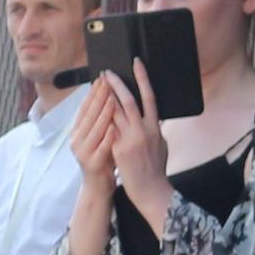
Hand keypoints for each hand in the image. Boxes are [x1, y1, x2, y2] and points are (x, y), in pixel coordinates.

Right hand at [67, 74, 127, 191]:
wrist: (98, 188)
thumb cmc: (103, 160)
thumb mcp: (101, 137)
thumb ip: (103, 120)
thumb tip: (110, 97)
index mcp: (79, 131)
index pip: (86, 107)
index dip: (94, 92)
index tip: (103, 78)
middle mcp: (77, 140)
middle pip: (88, 115)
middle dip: (99, 96)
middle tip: (108, 81)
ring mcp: (83, 152)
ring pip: (94, 129)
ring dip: (103, 113)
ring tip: (113, 98)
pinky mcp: (92, 164)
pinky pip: (101, 148)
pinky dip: (108, 136)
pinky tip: (115, 127)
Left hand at [105, 64, 171, 218]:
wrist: (150, 190)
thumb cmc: (155, 169)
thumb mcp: (160, 145)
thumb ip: (154, 129)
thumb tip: (152, 117)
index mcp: (155, 128)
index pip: (150, 97)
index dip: (143, 78)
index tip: (136, 64)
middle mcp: (143, 131)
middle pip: (129, 100)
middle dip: (117, 84)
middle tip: (107, 72)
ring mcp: (130, 140)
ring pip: (115, 112)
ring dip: (105, 97)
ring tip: (98, 86)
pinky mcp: (119, 149)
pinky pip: (108, 128)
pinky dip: (101, 117)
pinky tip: (94, 108)